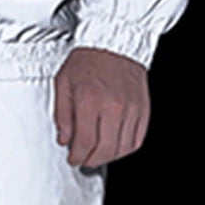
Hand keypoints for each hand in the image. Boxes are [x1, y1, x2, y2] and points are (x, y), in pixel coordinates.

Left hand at [53, 47, 149, 167]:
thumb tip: (64, 139)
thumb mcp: (63, 83)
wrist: (113, 43)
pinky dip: (125, 148)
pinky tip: (115, 146)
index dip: (77, 155)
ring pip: (122, 148)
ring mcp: (131, 109)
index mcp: (89, 100)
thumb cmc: (88, 60)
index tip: (73, 158)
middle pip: (105, 149)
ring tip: (98, 154)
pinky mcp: (142, 109)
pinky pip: (137, 139)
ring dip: (108, 157)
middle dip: (91, 160)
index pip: (84, 141)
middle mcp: (112, 106)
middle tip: (84, 160)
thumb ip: (62, 115)